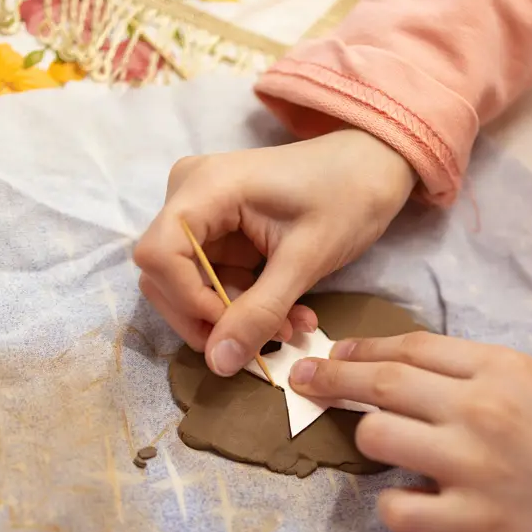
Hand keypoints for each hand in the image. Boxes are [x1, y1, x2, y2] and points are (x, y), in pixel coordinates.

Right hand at [134, 129, 417, 376]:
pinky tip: (288, 315)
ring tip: (289, 329)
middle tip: (264, 341)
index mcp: (205, 187)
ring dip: (233, 318)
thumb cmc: (347, 195)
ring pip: (188, 286)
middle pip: (164, 276)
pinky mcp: (218, 231)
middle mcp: (190, 196)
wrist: (372, 167)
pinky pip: (213, 281)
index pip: (159, 256)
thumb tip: (219, 363)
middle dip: (211, 318)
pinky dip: (245, 306)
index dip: (188, 302)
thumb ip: (260, 312)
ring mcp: (202, 214)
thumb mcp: (306, 260)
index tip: (233, 329)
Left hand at [288, 333, 531, 531]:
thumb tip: (416, 374)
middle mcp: (481, 407)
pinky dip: (395, 507)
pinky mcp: (475, 523)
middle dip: (331, 379)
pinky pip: (398, 509)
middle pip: (380, 383)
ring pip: (376, 437)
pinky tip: (414, 506)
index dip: (364, 347)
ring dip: (368, 443)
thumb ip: (484, 376)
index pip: (412, 345)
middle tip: (305, 382)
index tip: (337, 352)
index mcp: (503, 367)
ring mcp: (474, 464)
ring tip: (386, 454)